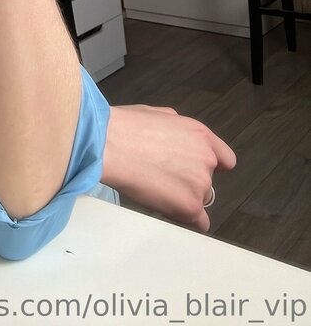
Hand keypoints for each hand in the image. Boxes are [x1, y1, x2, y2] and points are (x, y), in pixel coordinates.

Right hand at [101, 104, 236, 233]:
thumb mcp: (159, 114)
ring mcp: (200, 184)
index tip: (199, 171)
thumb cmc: (126, 128)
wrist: (111, 145)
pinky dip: (186, 220)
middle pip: (208, 181)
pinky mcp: (190, 206)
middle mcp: (206, 159)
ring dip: (183, 198)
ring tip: (156, 189)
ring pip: (200, 200)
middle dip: (189, 181)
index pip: (226, 159)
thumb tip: (178, 140)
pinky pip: (200, 223)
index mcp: (201, 135)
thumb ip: (180, 131)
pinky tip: (169, 210)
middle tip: (164, 177)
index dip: (211, 166)